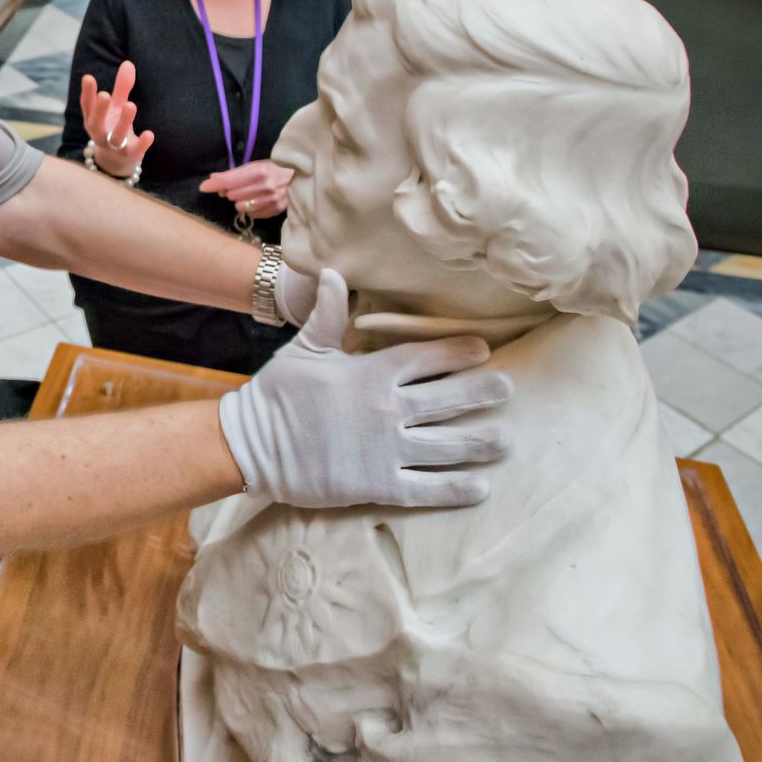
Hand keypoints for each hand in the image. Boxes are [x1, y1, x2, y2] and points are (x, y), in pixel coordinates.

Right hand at [79, 61, 153, 178]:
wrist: (117, 163)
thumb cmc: (113, 127)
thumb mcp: (116, 107)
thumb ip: (122, 87)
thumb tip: (128, 63)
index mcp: (93, 120)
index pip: (87, 107)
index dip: (87, 94)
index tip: (88, 78)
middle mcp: (100, 134)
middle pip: (96, 123)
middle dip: (99, 110)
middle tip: (104, 94)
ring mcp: (114, 147)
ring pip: (116, 137)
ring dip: (123, 122)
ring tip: (131, 105)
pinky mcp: (130, 156)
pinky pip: (136, 151)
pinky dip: (142, 143)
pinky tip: (149, 134)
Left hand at [200, 160, 293, 219]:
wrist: (302, 180)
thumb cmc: (276, 170)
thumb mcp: (257, 165)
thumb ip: (235, 173)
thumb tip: (212, 179)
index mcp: (260, 170)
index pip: (230, 180)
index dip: (215, 184)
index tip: (203, 187)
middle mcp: (266, 186)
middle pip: (232, 195)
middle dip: (230, 192)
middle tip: (236, 188)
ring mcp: (272, 200)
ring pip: (241, 207)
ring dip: (240, 202)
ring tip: (248, 195)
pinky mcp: (276, 210)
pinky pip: (252, 214)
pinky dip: (252, 209)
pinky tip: (258, 202)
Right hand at [218, 271, 512, 508]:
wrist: (252, 445)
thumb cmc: (277, 394)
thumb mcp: (303, 349)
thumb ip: (327, 314)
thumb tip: (333, 272)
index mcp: (371, 373)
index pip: (427, 357)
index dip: (458, 352)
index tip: (483, 351)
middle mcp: (387, 409)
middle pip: (449, 399)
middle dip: (483, 392)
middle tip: (509, 388)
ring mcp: (386, 449)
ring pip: (448, 446)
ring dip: (481, 442)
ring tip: (506, 441)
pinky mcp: (378, 485)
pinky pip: (427, 488)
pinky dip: (456, 489)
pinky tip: (481, 487)